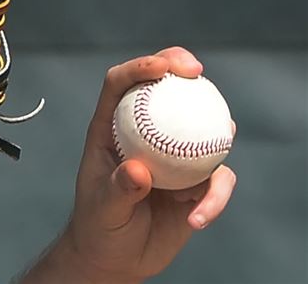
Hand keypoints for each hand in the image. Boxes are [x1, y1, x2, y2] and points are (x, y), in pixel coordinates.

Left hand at [24, 47, 236, 282]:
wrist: (117, 257)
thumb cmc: (99, 226)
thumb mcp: (102, 208)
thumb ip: (119, 189)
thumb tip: (139, 170)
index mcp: (111, 129)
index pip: (120, 85)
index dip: (138, 67)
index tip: (161, 66)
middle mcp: (143, 134)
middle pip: (163, 88)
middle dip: (180, 66)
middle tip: (196, 71)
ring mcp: (173, 156)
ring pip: (201, 128)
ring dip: (214, 126)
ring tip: (225, 133)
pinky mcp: (196, 184)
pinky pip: (216, 182)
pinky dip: (214, 198)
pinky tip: (198, 219)